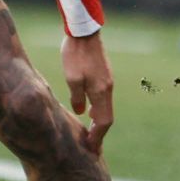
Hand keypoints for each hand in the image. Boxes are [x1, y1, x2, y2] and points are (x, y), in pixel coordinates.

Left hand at [61, 30, 114, 154]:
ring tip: (89, 133)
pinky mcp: (103, 75)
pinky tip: (88, 111)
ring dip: (99, 121)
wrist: (84, 32)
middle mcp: (107, 88)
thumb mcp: (71, 78)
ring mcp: (107, 81)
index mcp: (101, 92)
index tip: (92, 149)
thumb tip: (81, 112)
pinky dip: (98, 109)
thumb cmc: (75, 55)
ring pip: (105, 107)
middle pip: (107, 117)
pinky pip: (103, 98)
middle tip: (92, 146)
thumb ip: (77, 97)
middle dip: (100, 133)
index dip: (98, 136)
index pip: (104, 122)